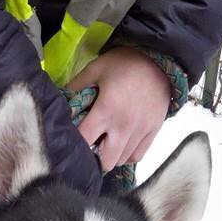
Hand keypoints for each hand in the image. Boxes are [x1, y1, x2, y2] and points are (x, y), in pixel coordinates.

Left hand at [67, 47, 169, 170]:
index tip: (73, 139)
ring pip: (122, 160)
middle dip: (95, 158)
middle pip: (106, 161)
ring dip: (111, 155)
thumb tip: (61, 98)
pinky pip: (138, 156)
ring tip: (106, 143)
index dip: (76, 143)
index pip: (85, 140)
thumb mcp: (96, 68)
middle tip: (92, 146)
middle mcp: (123, 126)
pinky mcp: (153, 131)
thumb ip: (77, 85)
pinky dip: (128, 155)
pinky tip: (122, 145)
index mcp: (106, 111)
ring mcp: (140, 131)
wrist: (160, 59)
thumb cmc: (125, 62)